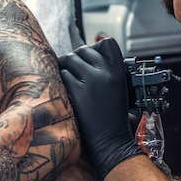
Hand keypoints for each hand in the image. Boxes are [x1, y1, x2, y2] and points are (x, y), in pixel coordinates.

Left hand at [58, 38, 143, 179]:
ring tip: (66, 76)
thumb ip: (110, 69)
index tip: (91, 48)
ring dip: (65, 65)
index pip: (109, 43)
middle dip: (76, 57)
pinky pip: (63, 74)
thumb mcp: (120, 89)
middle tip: (74, 69)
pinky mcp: (77, 91)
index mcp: (119, 72)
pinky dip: (61, 78)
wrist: (111, 142)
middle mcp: (106, 73)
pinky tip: (64, 88)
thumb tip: (98, 39)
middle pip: (84, 50)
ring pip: (70, 59)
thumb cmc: (114, 117)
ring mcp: (92, 81)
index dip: (98, 42)